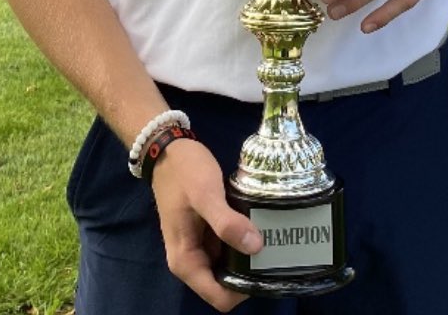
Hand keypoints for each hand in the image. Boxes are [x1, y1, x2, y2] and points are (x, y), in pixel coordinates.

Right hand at [151, 138, 262, 310]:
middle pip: (226, 284)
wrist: (169, 148)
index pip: (219, 298)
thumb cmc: (184, 172)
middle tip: (278, 251)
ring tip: (275, 237)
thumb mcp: (205, 195)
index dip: (243, 291)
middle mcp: (192, 260)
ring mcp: (199, 246)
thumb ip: (227, 222)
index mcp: (186, 261)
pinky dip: (243, 239)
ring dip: (249, 255)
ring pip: (230, 264)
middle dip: (251, 272)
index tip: (268, 269)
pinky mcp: (207, 231)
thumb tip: (256, 248)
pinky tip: (262, 225)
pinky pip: (229, 245)